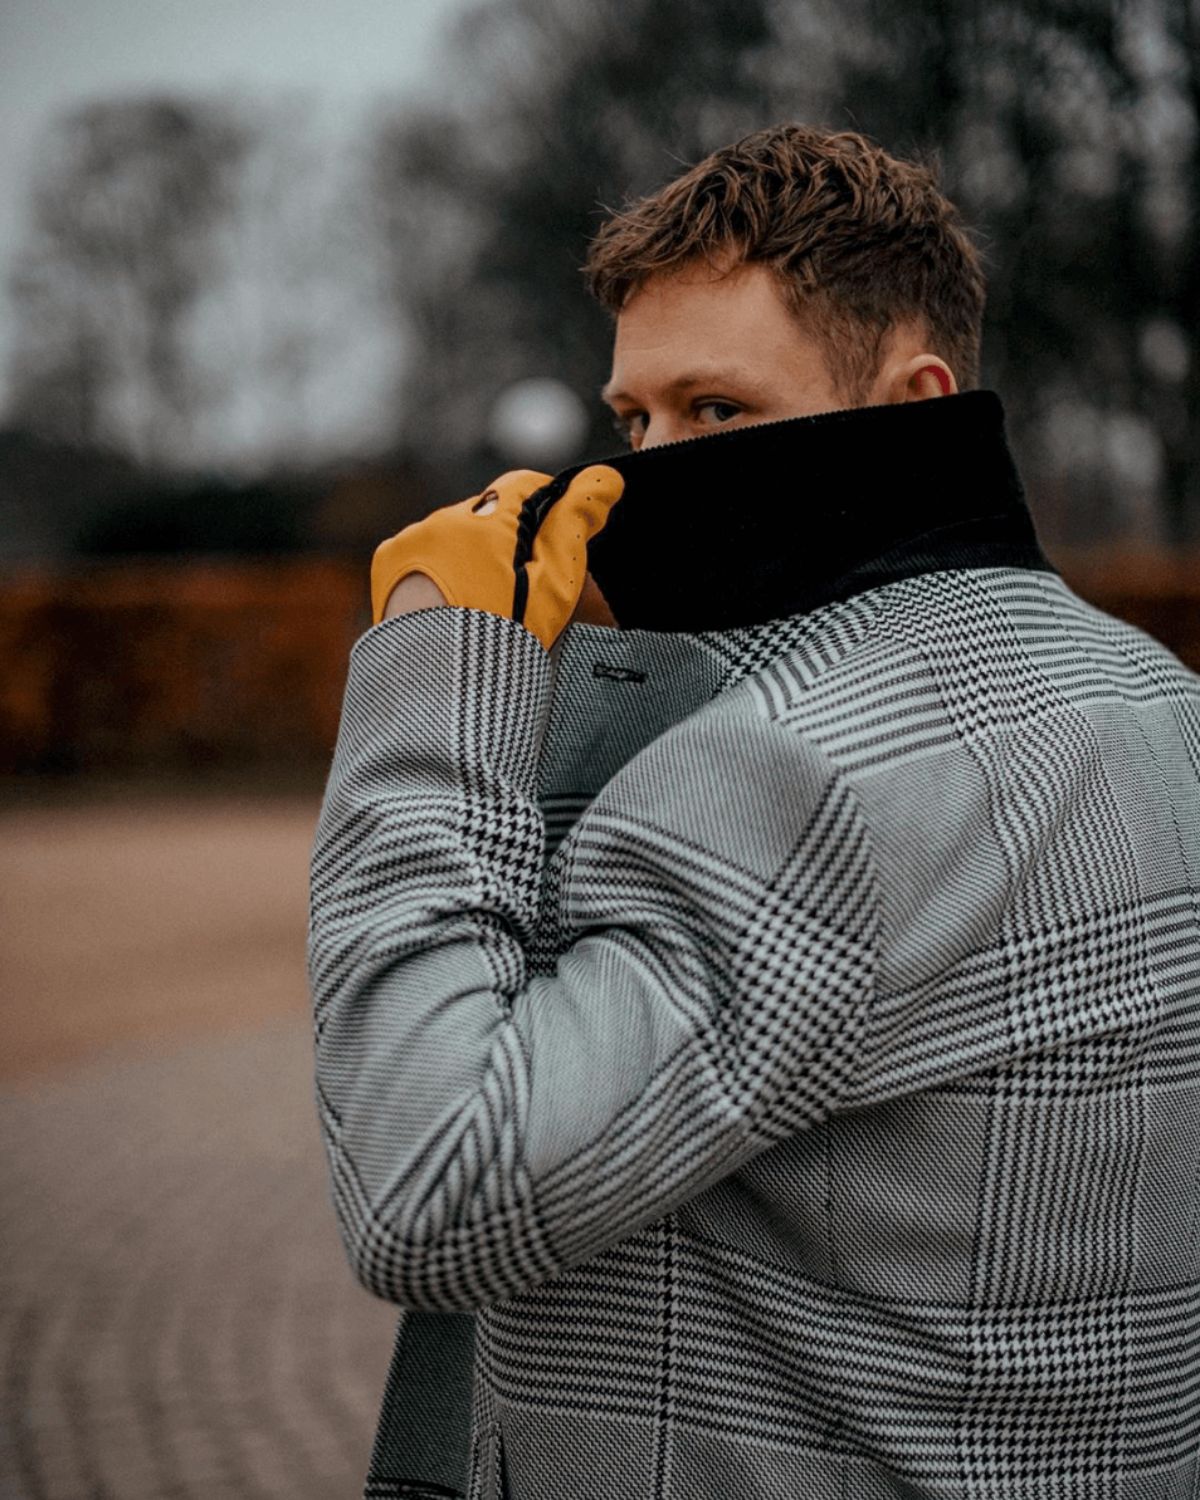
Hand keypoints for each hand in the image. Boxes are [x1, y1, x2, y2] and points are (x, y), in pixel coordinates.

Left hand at [371, 465, 624, 649]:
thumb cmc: (500, 641)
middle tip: (518, 592)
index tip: (553, 545)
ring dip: (472, 555)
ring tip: (481, 606)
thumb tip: (605, 479)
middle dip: (507, 539)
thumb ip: (576, 523)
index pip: (526, 485)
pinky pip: (425, 550)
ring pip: (456, 532)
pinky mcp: (387, 561)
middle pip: (489, 512)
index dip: (548, 511)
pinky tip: (450, 604)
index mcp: (485, 520)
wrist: (435, 689)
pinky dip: (440, 569)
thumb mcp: (553, 585)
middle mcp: (442, 519)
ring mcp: (410, 538)